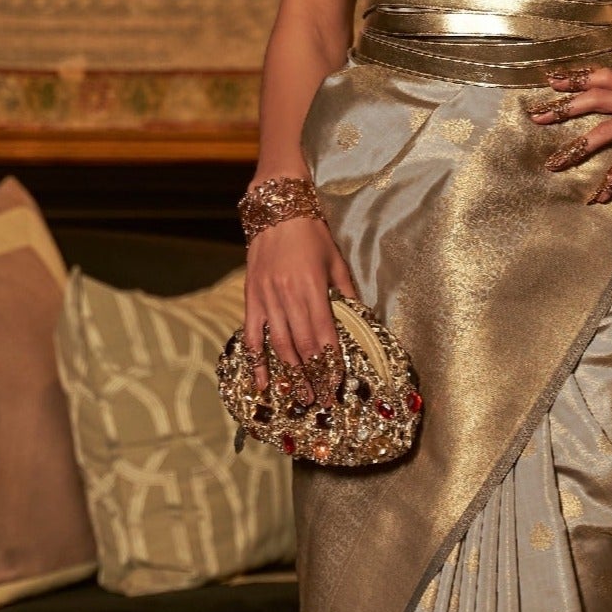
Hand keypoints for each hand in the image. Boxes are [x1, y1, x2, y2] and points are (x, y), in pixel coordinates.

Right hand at [243, 214, 359, 393]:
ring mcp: (266, 298)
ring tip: (300, 396)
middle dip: (313, 375)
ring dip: (290, 374)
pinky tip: (261, 382)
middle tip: (322, 400)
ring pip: (278, 345)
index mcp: (312, 287)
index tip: (338, 384)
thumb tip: (361, 318)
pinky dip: (256, 360)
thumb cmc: (312, 234)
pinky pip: (251, 335)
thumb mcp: (336, 260)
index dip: (331, 362)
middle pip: (302, 345)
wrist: (277, 211)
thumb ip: (346, 291)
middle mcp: (288, 296)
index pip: (324, 333)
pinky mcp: (251, 298)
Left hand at [526, 65, 611, 203]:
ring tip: (552, 165)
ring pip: (601, 134)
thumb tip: (611, 94)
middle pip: (594, 99)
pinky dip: (610, 182)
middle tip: (536, 117)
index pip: (602, 76)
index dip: (577, 76)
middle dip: (564, 108)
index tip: (551, 79)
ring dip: (575, 149)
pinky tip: (597, 198)